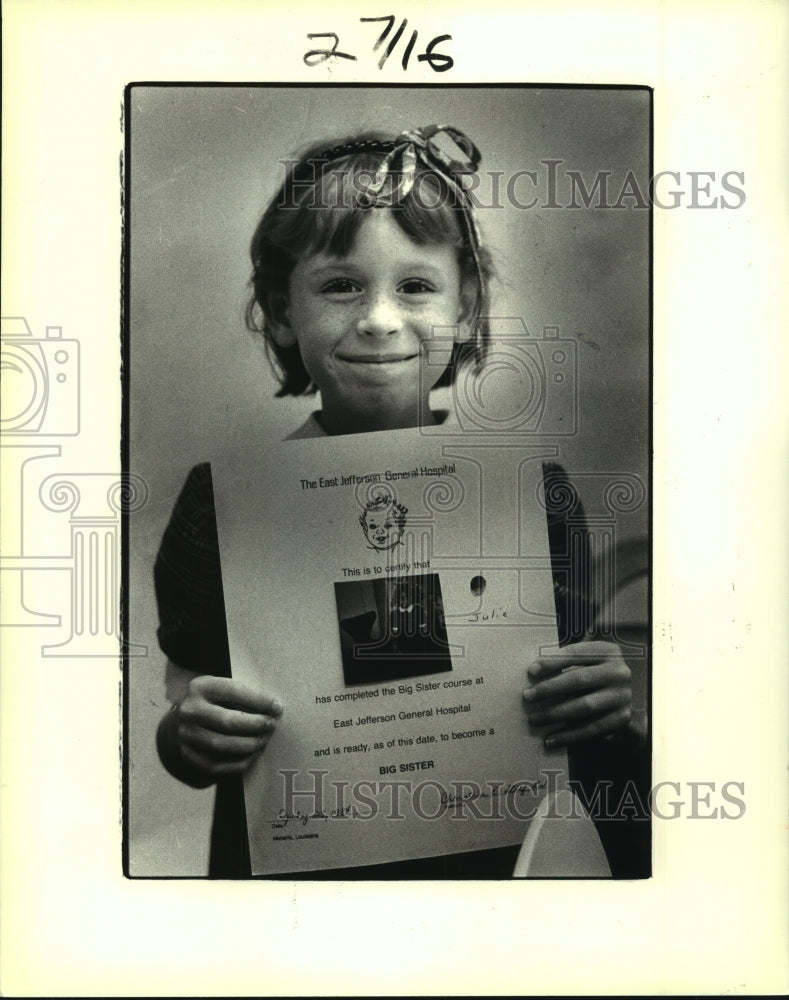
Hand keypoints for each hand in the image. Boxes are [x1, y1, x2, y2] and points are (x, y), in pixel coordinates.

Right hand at [168, 675, 282, 781]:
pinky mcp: (187, 755)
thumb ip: (241, 695)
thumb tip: (273, 708)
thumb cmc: (210, 702)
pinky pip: (217, 765)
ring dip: (249, 744)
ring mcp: (185, 735)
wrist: (179, 720)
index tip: (277, 707)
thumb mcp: (220, 688)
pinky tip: (253, 755)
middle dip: (255, 724)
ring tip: (264, 740)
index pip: (234, 691)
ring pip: (222, 745)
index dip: (259, 700)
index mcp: (200, 687)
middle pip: (228, 721)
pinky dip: (239, 762)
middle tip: (271, 725)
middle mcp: (189, 711)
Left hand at [523, 640, 631, 747]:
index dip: (553, 661)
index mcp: (607, 651)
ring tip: (534, 719)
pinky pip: (591, 729)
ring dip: (555, 714)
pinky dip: (568, 735)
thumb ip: (564, 662)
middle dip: (550, 688)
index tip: (531, 671)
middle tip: (527, 696)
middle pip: (580, 679)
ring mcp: (622, 696)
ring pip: (584, 706)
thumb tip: (533, 671)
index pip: (576, 653)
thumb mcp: (584, 662)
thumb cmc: (591, 675)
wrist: (619, 697)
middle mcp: (619, 672)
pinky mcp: (621, 718)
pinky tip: (550, 739)